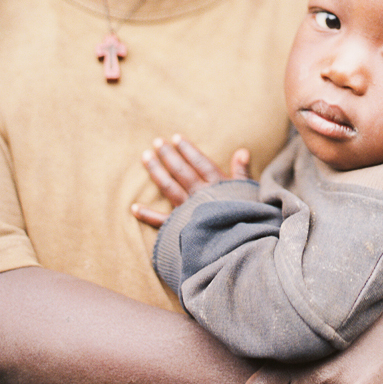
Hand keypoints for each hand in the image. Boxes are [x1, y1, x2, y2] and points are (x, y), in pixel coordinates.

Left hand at [131, 137, 250, 227]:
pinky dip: (147, 214)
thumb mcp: (248, 193)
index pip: (200, 163)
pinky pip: (161, 221)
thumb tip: (242, 151)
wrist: (239, 245)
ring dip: (156, 172)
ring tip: (145, 157)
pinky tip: (133, 207)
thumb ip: (242, 173)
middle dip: (168, 155)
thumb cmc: (246, 218)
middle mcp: (200, 195)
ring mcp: (188, 211)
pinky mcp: (180, 229)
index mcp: (217, 186)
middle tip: (156, 142)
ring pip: (169, 187)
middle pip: (181, 171)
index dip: (188, 150)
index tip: (176, 138)